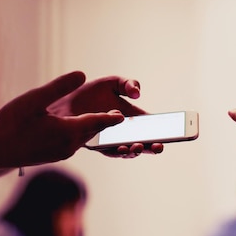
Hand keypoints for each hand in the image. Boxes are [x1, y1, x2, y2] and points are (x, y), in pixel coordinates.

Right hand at [0, 71, 125, 167]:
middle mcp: (69, 145)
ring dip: (94, 130)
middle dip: (107, 125)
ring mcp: (62, 153)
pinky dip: (81, 135)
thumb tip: (82, 74)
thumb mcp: (34, 99)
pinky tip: (79, 129)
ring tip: (105, 121)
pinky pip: (74, 144)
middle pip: (93, 131)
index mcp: (67, 131)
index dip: (111, 117)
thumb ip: (59, 87)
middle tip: (122, 117)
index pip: (96, 122)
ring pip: (83, 138)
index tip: (124, 114)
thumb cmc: (10, 123)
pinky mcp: (54, 156)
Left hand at [47, 72, 163, 156]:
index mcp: (130, 117)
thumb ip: (128, 83)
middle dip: (152, 146)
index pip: (150, 127)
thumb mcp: (112, 82)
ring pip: (128, 150)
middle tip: (159, 146)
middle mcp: (122, 131)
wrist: (63, 101)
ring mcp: (111, 140)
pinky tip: (123, 147)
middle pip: (143, 142)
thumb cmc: (89, 92)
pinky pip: (110, 152)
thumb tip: (137, 93)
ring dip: (135, 151)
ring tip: (139, 147)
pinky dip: (118, 151)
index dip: (162, 131)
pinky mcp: (97, 146)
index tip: (172, 132)